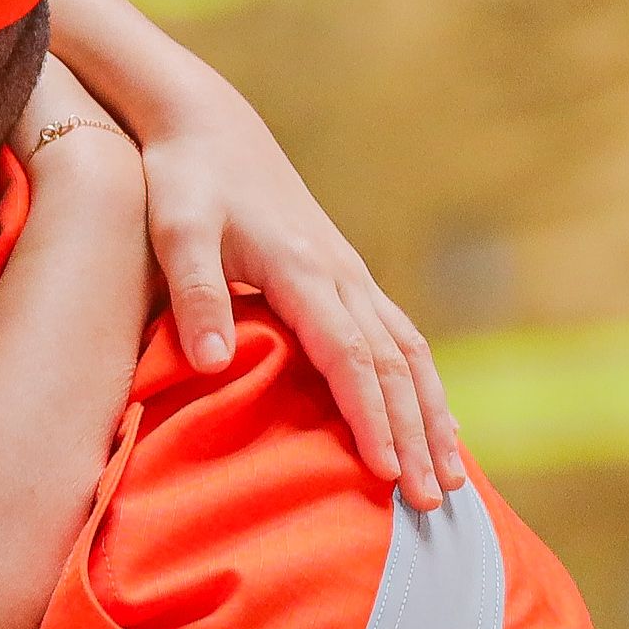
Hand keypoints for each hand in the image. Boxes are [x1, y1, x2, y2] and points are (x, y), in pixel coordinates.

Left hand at [133, 73, 465, 509]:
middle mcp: (341, 274)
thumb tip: (213, 360)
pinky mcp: (346, 276)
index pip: (350, 358)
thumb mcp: (176, 228)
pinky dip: (422, 387)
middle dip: (416, 436)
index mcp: (305, 271)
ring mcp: (350, 274)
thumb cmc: (184, 178)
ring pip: (409, 354)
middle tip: (431, 504)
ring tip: (451, 480)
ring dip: (433, 418)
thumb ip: (196, 293)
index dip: (371, 418)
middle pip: (394, 367)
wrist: (207, 123)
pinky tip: (434, 424)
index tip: (385, 474)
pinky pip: (400, 339)